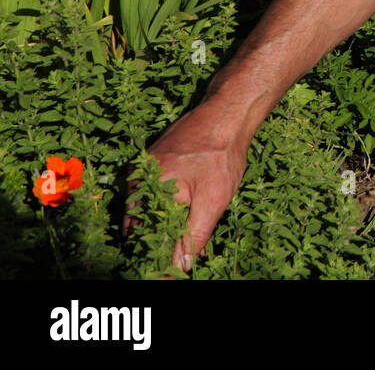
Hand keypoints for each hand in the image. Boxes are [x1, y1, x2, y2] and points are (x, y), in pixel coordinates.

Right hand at [127, 104, 247, 273]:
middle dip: (159, 242)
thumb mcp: (213, 199)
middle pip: (142, 224)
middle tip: (176, 260)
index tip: (164, 272)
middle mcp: (138, 179)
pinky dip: (166, 206)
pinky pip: (153, 192)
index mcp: (146, 190)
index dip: (155, 256)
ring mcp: (145, 169)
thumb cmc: (222, 152)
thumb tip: (181, 268)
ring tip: (180, 242)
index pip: (143, 237)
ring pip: (148, 209)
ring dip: (163, 225)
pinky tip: (184, 214)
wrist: (228, 109)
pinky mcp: (155, 162)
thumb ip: (195, 235)